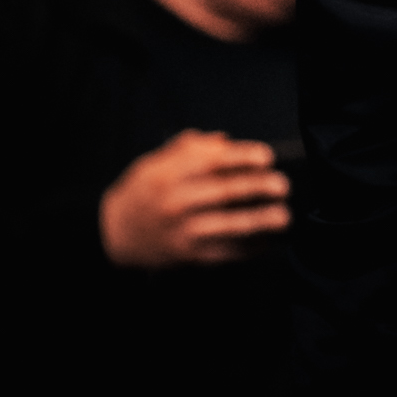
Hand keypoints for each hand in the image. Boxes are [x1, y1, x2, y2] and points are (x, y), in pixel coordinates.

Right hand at [99, 128, 289, 266]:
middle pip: (223, 193)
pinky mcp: (187, 255)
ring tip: (282, 216)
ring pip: (226, 226)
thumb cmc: (142, 192)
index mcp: (168, 174)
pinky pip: (223, 253)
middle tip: (283, 185)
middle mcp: (175, 202)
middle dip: (257, 188)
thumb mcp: (155, 162)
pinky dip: (247, 248)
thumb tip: (225, 141)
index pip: (210, 162)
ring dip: (259, 222)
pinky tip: (265, 241)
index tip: (267, 156)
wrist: (114, 232)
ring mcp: (181, 231)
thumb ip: (190, 148)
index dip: (241, 157)